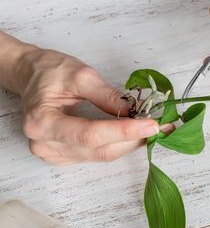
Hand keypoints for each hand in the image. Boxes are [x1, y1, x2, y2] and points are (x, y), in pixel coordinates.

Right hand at [11, 47, 161, 164]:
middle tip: (158, 128)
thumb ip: (107, 95)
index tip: (151, 125)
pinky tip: (129, 135)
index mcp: (42, 122)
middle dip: (132, 139)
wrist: (32, 77)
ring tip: (147, 129)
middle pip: (99, 150)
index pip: (91, 134)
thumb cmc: (50, 72)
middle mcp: (45, 145)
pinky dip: (116, 145)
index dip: (124, 131)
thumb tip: (133, 111)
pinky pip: (96, 155)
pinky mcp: (63, 156)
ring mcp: (54, 154)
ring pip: (101, 156)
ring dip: (128, 143)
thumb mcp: (80, 75)